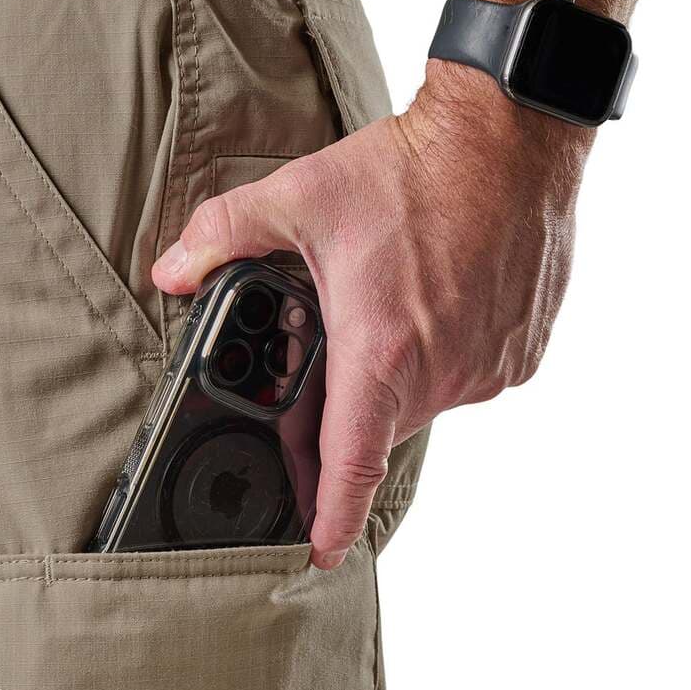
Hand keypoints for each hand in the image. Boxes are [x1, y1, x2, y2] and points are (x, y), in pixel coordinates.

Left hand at [152, 64, 588, 567]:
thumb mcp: (299, 196)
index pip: (348, 464)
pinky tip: (431, 303)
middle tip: (333, 349)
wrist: (514, 133)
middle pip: (373, 424)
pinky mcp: (520, 355)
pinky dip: (441, 356)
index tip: (317, 556)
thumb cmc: (412, 168)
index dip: (331, 518)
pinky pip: (464, 377)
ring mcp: (485, 367)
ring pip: (419, 402)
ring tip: (389, 307)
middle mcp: (439, 372)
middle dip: (344, 403)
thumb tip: (170, 272)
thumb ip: (222, 238)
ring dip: (394, 375)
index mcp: (380, 352)